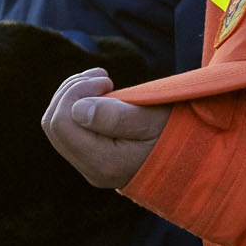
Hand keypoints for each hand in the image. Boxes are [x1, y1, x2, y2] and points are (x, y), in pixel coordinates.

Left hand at [41, 68, 165, 189]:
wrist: (191, 157)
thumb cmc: (176, 134)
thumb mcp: (151, 120)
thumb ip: (115, 116)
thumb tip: (77, 109)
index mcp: (104, 163)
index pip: (62, 123)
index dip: (75, 92)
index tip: (107, 81)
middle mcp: (91, 169)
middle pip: (53, 123)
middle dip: (71, 90)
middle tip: (103, 76)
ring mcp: (89, 165)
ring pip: (56, 123)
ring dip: (73, 93)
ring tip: (103, 79)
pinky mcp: (91, 156)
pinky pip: (68, 127)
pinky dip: (77, 103)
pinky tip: (100, 90)